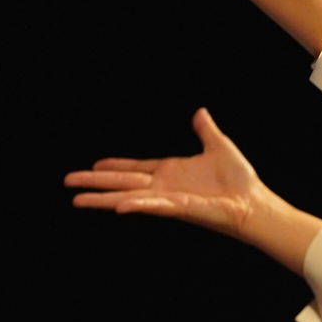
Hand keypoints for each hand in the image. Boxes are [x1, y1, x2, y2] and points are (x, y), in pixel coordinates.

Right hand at [64, 107, 282, 242]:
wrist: (253, 202)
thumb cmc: (239, 181)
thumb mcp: (219, 146)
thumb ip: (205, 131)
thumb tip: (200, 113)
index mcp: (170, 172)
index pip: (134, 168)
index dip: (113, 166)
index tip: (93, 165)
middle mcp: (163, 187)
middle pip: (121, 182)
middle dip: (94, 183)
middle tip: (68, 182)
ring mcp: (168, 199)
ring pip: (127, 197)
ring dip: (102, 199)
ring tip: (77, 200)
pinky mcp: (178, 208)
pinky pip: (152, 206)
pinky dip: (135, 205)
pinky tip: (117, 206)